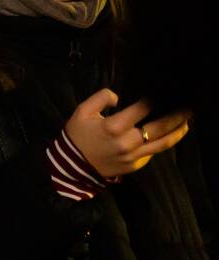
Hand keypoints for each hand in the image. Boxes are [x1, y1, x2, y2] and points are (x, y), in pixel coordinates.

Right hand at [65, 89, 190, 177]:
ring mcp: (132, 156)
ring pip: (162, 144)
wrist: (71, 165)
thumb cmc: (77, 135)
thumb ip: (101, 98)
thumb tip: (119, 97)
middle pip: (159, 128)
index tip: (161, 93)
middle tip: (187, 109)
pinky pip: (152, 153)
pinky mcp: (134, 166)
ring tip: (186, 124)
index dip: (153, 100)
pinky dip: (162, 144)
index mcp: (113, 126)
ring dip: (177, 133)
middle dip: (176, 117)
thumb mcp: (82, 111)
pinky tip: (168, 137)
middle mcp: (127, 142)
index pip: (142, 109)